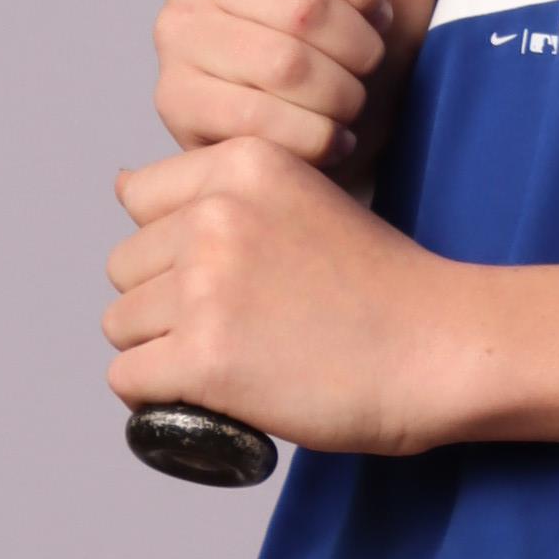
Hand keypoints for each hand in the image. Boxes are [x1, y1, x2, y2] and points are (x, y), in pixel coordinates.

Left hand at [104, 138, 476, 457]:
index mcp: (243, 163)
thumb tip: (120, 183)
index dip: (174, 245)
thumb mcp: (304, 198)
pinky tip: (205, 394)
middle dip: (164, 301)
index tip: (228, 275)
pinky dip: (158, 395)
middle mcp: (215, 213)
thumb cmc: (382, 287)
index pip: (139, 197)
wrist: (438, 348)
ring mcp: (205, 285)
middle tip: (236, 326)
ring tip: (230, 359)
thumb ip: (225, 192)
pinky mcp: (204, 355)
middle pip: (124, 266)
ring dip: (161, 349)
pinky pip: (128, 378)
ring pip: (121, 324)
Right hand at [153, 0, 449, 172]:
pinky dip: (312, 137)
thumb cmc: (359, 34)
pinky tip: (326, 134)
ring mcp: (174, 31)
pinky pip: (258, 120)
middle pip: (303, 4)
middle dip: (358, 47)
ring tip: (347, 98)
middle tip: (367, 64)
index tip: (378, 11)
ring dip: (340, 95)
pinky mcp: (175, 97)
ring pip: (284, 66)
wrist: (333, 120)